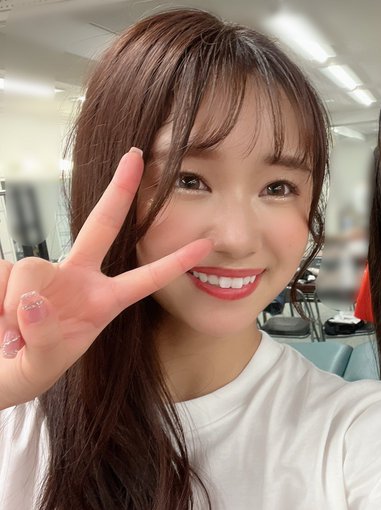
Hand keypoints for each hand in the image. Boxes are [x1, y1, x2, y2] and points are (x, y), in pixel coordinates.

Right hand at [0, 149, 211, 408]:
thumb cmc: (27, 368)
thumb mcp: (42, 366)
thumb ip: (42, 338)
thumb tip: (34, 300)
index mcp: (101, 302)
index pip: (144, 278)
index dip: (173, 263)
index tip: (206, 244)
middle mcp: (76, 278)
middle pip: (102, 226)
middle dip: (119, 191)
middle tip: (136, 155)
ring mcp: (41, 273)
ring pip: (30, 269)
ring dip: (14, 306)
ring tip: (9, 336)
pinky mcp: (6, 271)